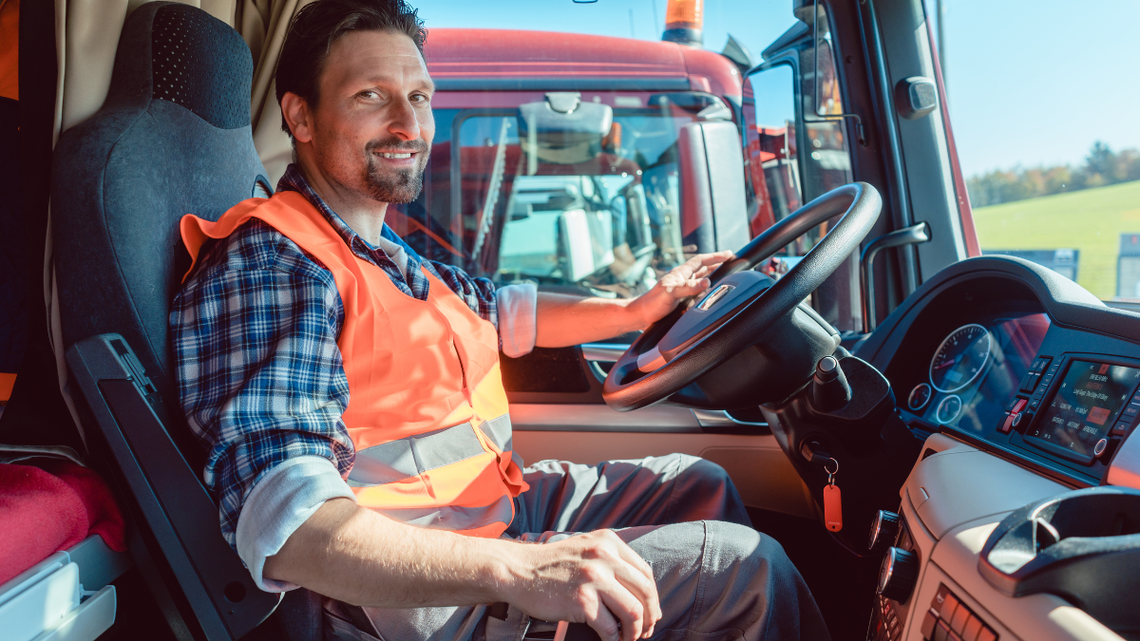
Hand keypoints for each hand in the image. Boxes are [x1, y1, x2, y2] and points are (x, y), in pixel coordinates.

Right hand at [502, 530, 661, 640]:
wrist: (518, 570)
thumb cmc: (550, 564)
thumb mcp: (585, 548)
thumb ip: (610, 560)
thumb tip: (638, 591)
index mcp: (609, 542)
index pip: (645, 573)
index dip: (652, 598)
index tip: (651, 613)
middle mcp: (605, 556)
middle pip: (645, 592)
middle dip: (650, 617)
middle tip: (646, 631)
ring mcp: (594, 578)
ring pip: (633, 612)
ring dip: (635, 631)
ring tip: (628, 638)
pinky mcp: (583, 601)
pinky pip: (610, 628)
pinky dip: (614, 640)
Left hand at [628, 250, 733, 327]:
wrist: (639, 316)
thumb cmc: (651, 304)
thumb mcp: (671, 294)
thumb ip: (688, 287)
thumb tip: (707, 281)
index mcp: (680, 274)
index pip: (701, 261)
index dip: (715, 256)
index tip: (729, 254)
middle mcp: (681, 279)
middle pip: (702, 267)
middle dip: (716, 263)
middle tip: (730, 261)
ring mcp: (680, 288)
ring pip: (700, 278)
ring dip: (711, 274)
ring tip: (723, 272)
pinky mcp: (680, 299)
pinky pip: (697, 290)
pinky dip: (705, 288)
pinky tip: (708, 292)